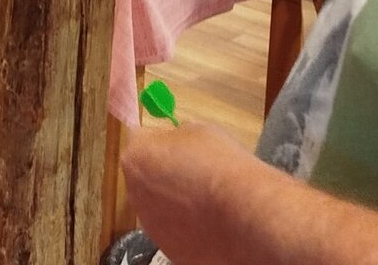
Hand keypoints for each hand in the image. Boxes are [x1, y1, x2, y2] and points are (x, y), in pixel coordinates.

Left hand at [120, 121, 255, 264]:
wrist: (243, 213)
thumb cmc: (220, 165)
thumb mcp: (199, 130)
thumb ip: (178, 135)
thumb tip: (177, 142)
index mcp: (136, 157)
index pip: (140, 138)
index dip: (160, 137)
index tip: (179, 140)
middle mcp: (134, 192)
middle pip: (145, 174)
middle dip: (164, 170)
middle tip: (194, 170)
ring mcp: (149, 224)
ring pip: (158, 204)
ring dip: (174, 199)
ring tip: (205, 198)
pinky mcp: (167, 247)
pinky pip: (173, 228)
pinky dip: (186, 224)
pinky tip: (208, 219)